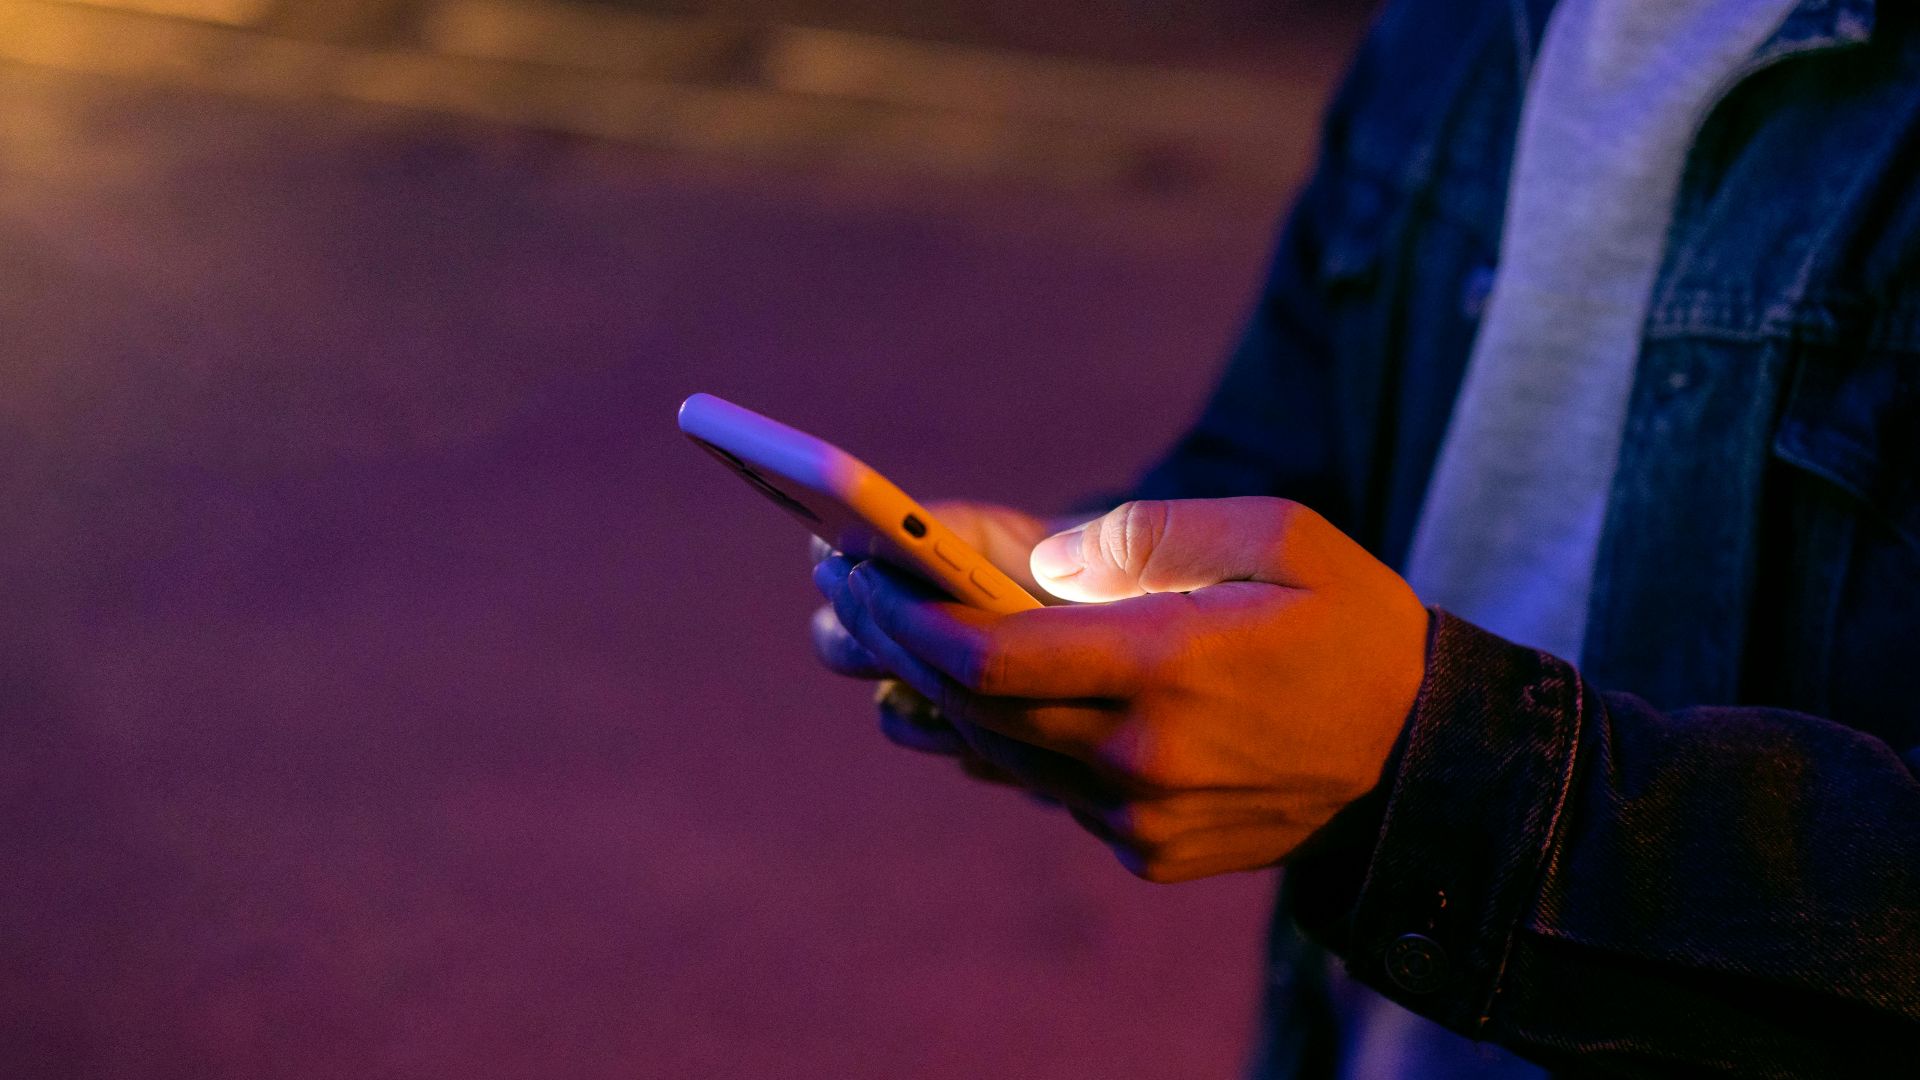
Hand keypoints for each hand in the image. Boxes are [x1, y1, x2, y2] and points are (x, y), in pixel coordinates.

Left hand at [820, 497, 1429, 882]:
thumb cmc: (1352, 626)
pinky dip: (995, 739)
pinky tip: (952, 694)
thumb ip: (1154, 534)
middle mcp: (1144, 760)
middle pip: (973, 708)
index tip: (859, 569)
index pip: (993, 660)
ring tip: (863, 639)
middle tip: (843, 592)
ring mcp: (1141, 819)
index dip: (908, 619)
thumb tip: (1042, 561)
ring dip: (924, 698)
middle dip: (895, 646)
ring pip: (997, 756)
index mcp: (1173, 671)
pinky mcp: (1146, 852)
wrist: (1419, 762)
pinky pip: (1044, 789)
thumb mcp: (1280, 534)